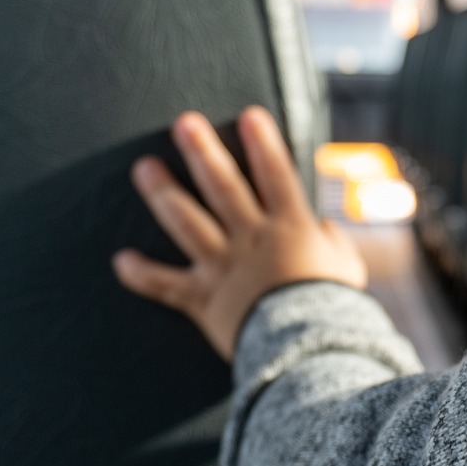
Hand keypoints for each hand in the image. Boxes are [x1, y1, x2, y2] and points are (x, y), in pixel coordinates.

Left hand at [113, 107, 367, 360]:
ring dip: (163, 194)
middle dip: (203, 152)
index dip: (263, 143)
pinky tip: (120, 260)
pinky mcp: (204, 300)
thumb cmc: (336, 307)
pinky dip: (142, 275)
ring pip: (188, 224)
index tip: (249, 115)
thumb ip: (332, 241)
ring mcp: (224, 268)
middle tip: (183, 123)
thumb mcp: (346, 267)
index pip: (276, 174)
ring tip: (143, 168)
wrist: (311, 350)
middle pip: (223, 188)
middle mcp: (252, 239)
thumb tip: (323, 229)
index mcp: (290, 227)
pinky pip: (167, 286)